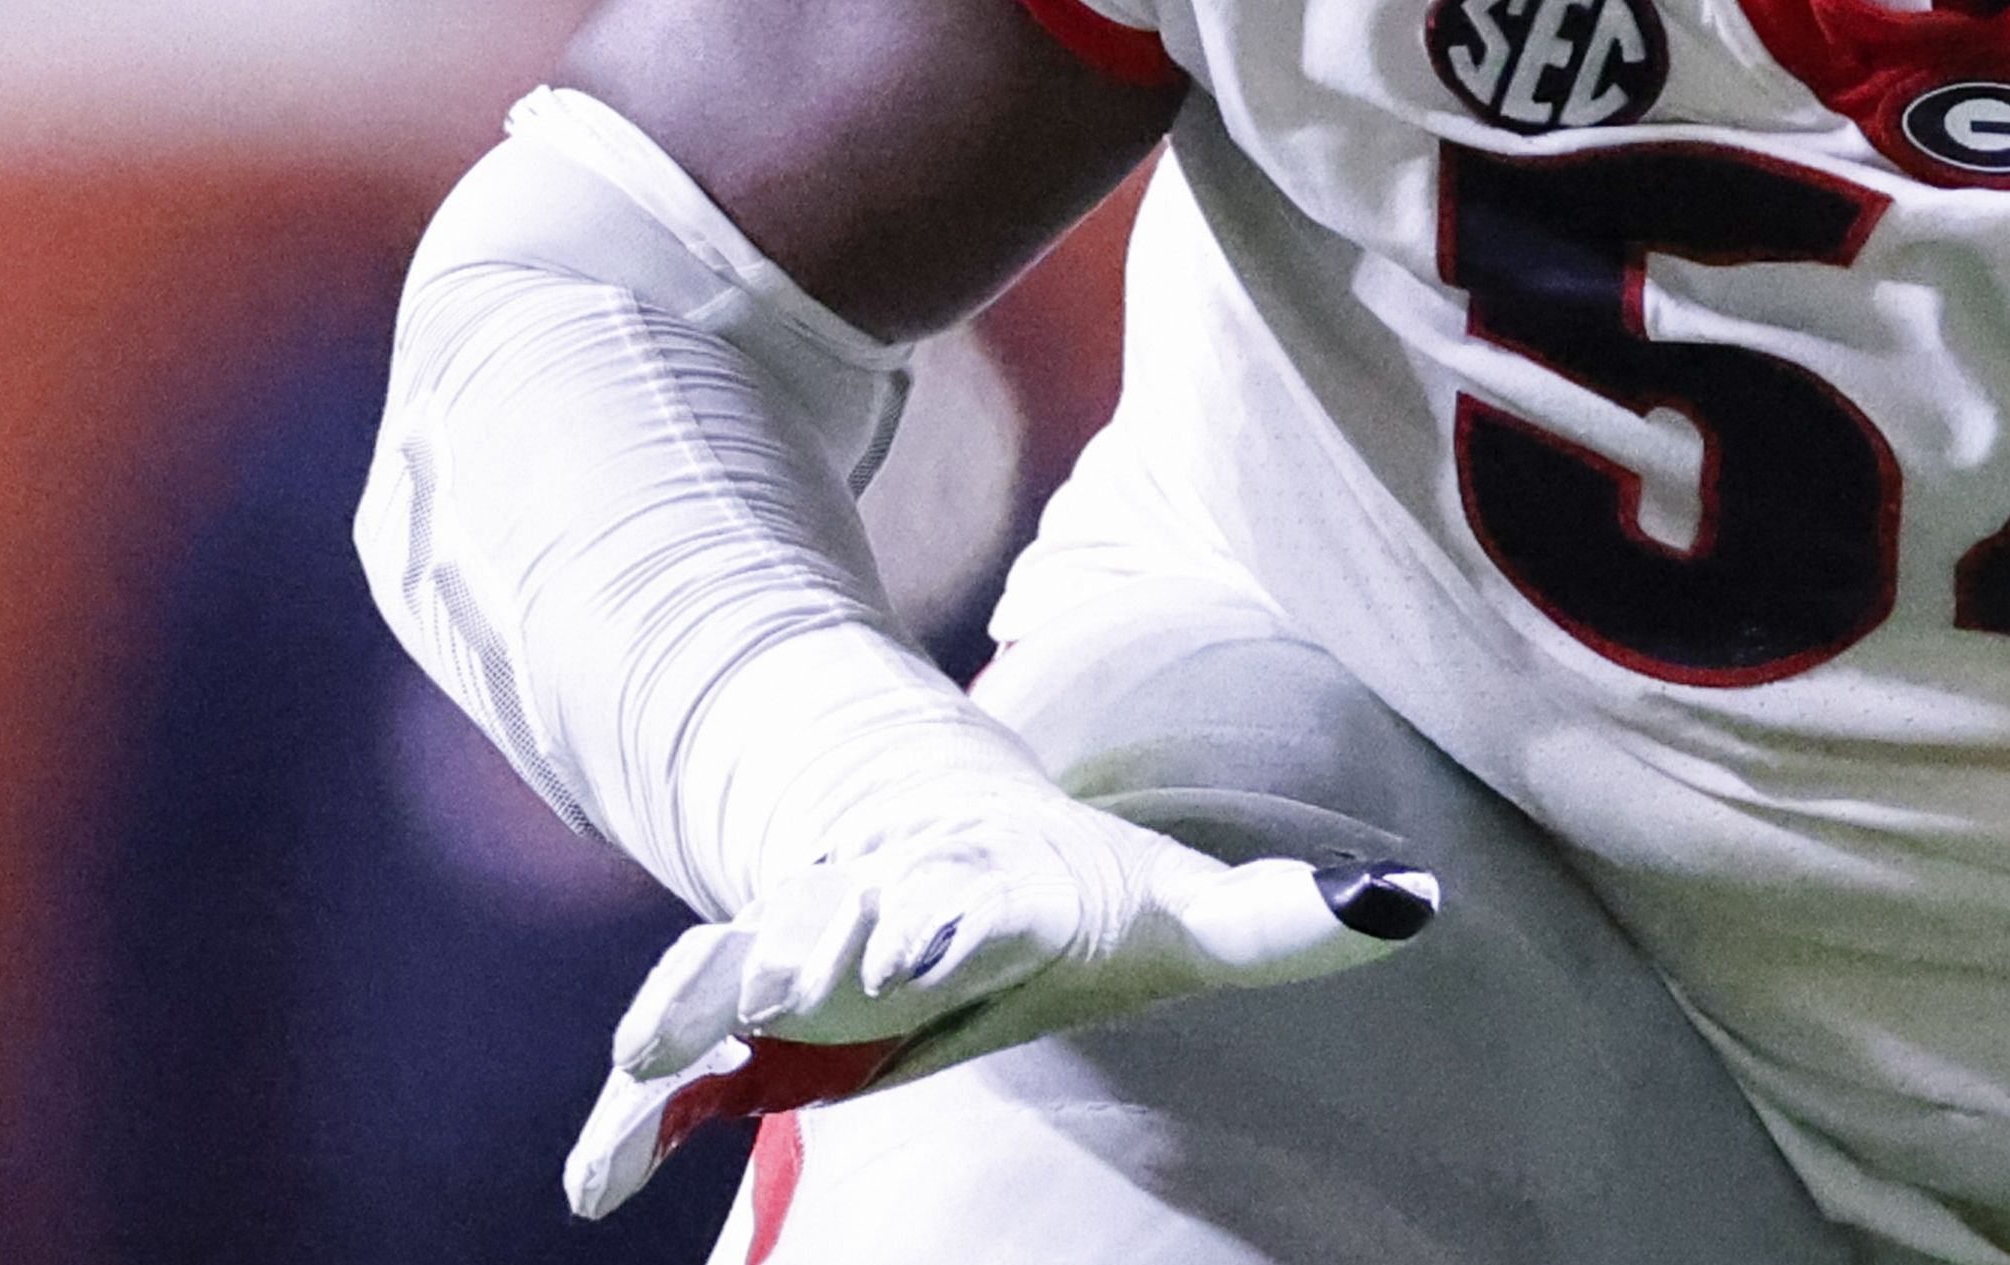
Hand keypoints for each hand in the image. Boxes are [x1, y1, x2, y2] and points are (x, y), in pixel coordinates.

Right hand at [565, 781, 1437, 1217]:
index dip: (955, 929)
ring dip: (695, 1005)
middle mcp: (877, 913)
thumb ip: (1280, 919)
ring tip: (659, 1053)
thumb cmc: (1069, 895)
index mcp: (986, 895)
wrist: (926, 822)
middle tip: (790, 978)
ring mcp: (790, 958)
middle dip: (812, 951)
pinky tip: (593, 1186)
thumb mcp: (1171, 910)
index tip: (938, 952)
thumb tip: (1416, 905)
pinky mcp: (731, 1021)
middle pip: (836, 931)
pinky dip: (622, 1123)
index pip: (974, 910)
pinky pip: (662, 1077)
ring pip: (727, 975)